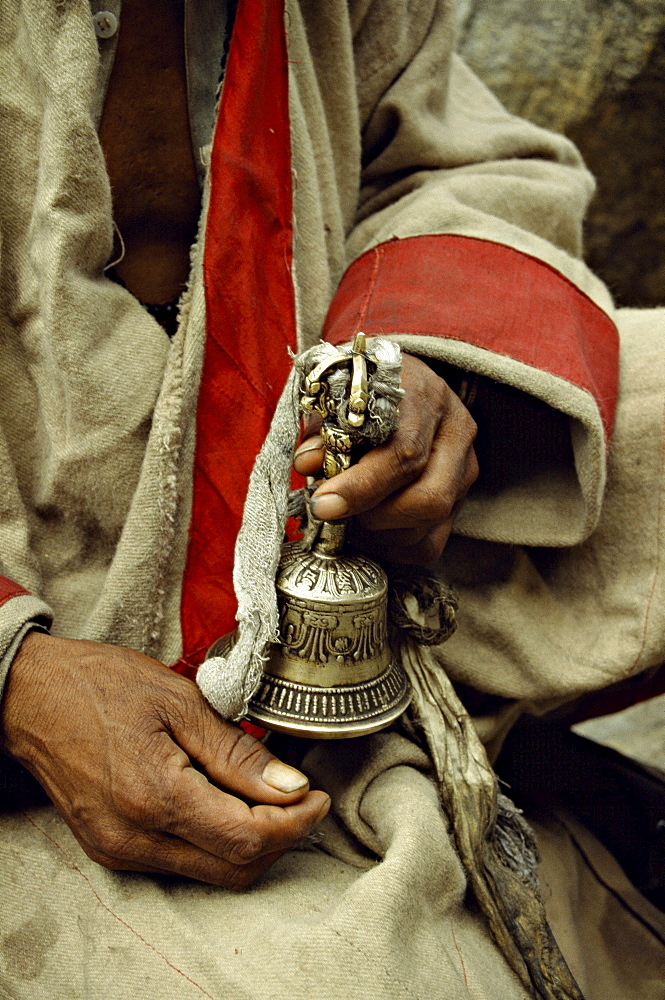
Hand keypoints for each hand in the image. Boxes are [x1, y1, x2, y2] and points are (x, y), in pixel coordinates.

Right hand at [1, 632, 329, 887]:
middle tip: (302, 799)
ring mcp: (119, 850)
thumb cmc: (101, 686)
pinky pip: (180, 862)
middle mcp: (135, 839)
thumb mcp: (179, 702)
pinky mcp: (111, 849)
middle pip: (234, 869)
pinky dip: (216, 842)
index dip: (295, 824)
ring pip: (210, 873)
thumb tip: (291, 787)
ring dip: (251, 844)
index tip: (318, 797)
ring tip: (269, 797)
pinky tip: (226, 802)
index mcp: (155, 797)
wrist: (31, 697)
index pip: (247, 839)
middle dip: (281, 839)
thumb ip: (237, 753)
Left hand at [294, 353, 477, 564]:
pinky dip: (396, 547)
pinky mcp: (461, 498)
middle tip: (337, 509)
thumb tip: (308, 464)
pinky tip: (370, 531)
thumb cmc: (364, 388)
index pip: (404, 453)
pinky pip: (432, 542)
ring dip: (382, 532)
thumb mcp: (338, 397)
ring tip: (350, 514)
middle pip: (429, 498)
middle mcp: (455, 433)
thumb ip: (323, 431)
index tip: (324, 503)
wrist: (398, 379)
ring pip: (431, 523)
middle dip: (375, 515)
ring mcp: (464, 468)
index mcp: (424, 397)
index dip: (362, 486)